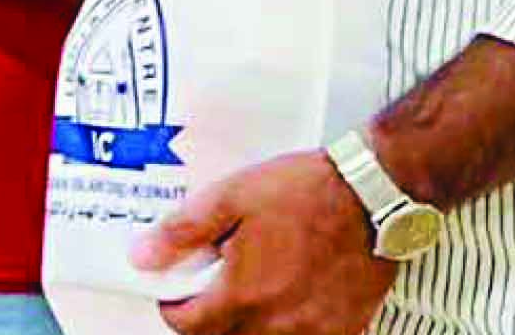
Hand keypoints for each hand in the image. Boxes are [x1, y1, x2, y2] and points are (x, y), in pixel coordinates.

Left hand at [136, 150, 395, 334]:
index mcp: (243, 295)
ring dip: (247, 327)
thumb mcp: (230, 198)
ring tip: (251, 295)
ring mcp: (312, 332)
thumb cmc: (307, 193)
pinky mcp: (342, 330)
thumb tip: (142, 257)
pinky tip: (288, 304)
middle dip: (208, 320)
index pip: (186, 325)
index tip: (176, 292)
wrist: (373, 196)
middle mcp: (276, 324)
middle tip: (212, 291)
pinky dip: (288, 330)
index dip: (173, 307)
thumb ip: (181, 232)